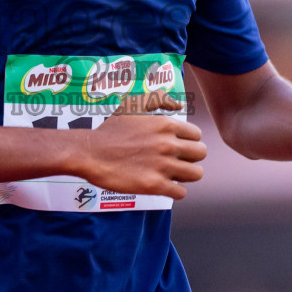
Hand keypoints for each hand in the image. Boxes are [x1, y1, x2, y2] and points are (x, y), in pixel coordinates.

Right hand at [76, 91, 206, 198]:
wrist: (90, 152)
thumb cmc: (111, 129)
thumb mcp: (133, 104)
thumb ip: (159, 99)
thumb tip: (180, 105)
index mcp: (166, 125)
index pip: (197, 135)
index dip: (188, 141)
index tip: (177, 146)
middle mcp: (169, 144)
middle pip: (200, 154)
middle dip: (191, 157)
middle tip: (177, 160)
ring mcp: (163, 166)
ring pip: (196, 174)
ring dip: (186, 175)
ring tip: (173, 174)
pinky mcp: (155, 185)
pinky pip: (181, 192)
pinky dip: (175, 190)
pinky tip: (164, 185)